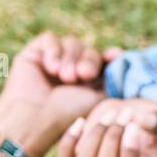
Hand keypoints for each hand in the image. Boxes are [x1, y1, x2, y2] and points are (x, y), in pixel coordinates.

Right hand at [0, 32, 121, 139]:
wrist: (36, 118)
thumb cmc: (70, 114)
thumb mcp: (100, 97)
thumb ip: (112, 78)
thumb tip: (121, 56)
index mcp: (90, 81)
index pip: (104, 60)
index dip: (111, 56)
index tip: (115, 56)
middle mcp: (73, 69)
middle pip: (90, 50)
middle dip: (89, 61)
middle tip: (83, 75)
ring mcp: (54, 60)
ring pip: (72, 43)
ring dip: (71, 58)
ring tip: (65, 77)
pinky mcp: (35, 53)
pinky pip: (51, 38)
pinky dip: (54, 50)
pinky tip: (52, 68)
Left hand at [57, 97, 156, 156]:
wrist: (132, 113)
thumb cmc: (153, 120)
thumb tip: (144, 121)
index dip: (129, 154)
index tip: (134, 126)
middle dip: (113, 138)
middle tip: (125, 113)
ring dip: (95, 136)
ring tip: (110, 115)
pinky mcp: (79, 156)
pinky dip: (69, 141)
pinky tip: (81, 121)